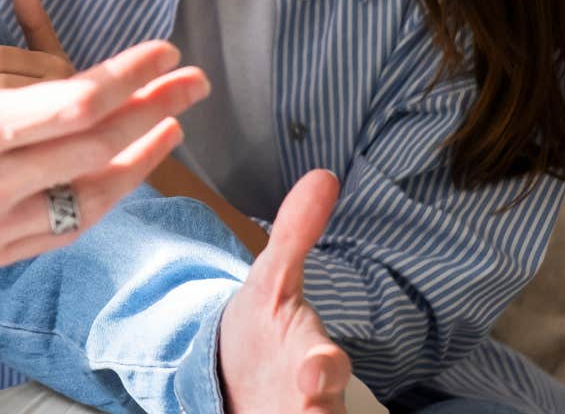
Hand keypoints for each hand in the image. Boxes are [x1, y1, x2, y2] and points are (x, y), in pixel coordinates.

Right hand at [0, 0, 206, 295]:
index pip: (71, 103)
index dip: (127, 76)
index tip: (160, 52)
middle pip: (97, 146)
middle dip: (155, 109)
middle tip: (195, 81)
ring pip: (90, 194)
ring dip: (141, 158)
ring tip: (174, 127)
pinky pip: (64, 230)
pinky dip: (103, 203)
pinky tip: (123, 179)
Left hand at [216, 170, 351, 413]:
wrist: (238, 374)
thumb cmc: (263, 327)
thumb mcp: (271, 281)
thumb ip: (295, 235)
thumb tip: (324, 174)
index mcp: (314, 358)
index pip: (326, 366)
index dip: (322, 369)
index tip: (312, 373)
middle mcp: (312, 400)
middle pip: (323, 413)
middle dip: (315, 412)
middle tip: (304, 398)